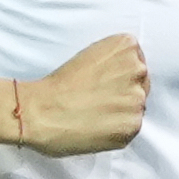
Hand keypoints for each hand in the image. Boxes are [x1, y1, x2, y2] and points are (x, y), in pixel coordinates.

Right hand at [0, 34, 149, 156]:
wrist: (39, 110)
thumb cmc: (56, 84)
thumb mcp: (89, 56)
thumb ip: (113, 63)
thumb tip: (122, 79)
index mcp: (126, 46)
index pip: (136, 62)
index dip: (119, 76)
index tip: (104, 83)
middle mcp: (137, 70)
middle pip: (140, 85)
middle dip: (123, 93)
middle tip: (97, 101)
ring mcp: (137, 99)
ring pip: (136, 108)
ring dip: (120, 113)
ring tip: (93, 115)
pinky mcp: (132, 125)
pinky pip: (130, 128)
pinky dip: (116, 131)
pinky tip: (96, 127)